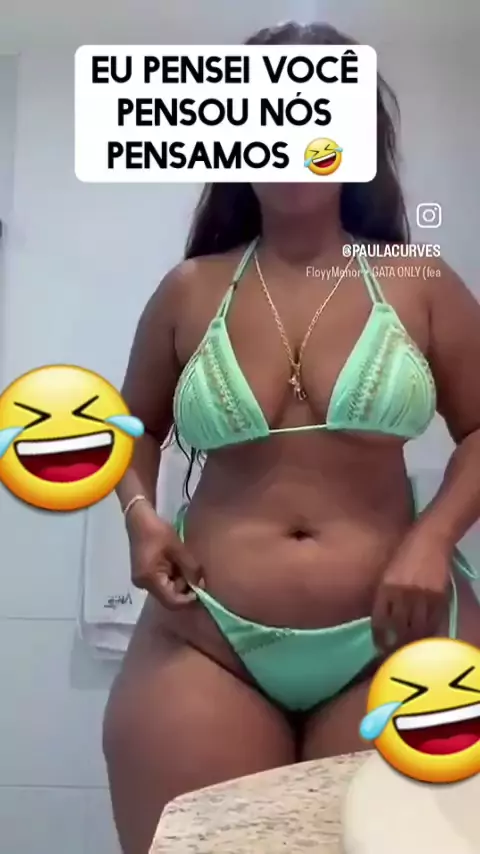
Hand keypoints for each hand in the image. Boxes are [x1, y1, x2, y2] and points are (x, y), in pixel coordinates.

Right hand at [126, 501, 202, 608]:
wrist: (139, 519)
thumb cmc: (158, 532)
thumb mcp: (178, 549)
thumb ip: (191, 569)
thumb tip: (201, 585)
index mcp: (150, 578)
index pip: (171, 601)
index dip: (188, 600)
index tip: (202, 592)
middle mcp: (143, 585)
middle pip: (169, 598)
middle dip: (185, 590)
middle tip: (197, 577)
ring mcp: (142, 581)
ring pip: (166, 591)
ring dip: (180, 583)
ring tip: (188, 568)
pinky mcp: (144, 576)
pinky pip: (161, 584)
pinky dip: (173, 578)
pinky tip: (178, 566)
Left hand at [371, 529, 451, 651]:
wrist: (430, 539)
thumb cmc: (405, 554)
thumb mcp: (388, 573)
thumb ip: (386, 594)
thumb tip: (383, 619)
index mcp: (386, 587)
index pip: (380, 620)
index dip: (380, 637)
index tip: (379, 646)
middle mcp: (402, 593)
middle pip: (398, 628)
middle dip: (395, 645)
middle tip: (394, 655)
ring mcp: (422, 596)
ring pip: (417, 628)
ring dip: (412, 643)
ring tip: (409, 652)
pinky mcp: (438, 596)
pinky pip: (433, 621)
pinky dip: (428, 632)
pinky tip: (425, 638)